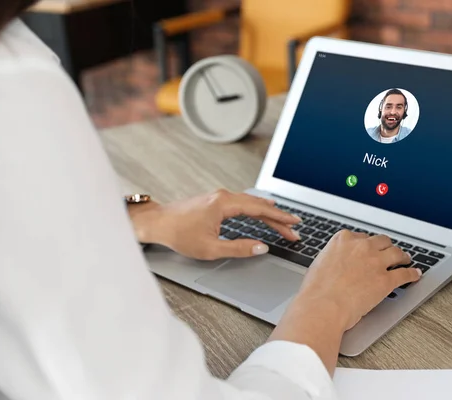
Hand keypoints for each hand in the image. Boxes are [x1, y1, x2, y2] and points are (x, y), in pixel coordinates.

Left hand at [128, 189, 300, 259]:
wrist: (157, 223)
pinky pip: (242, 202)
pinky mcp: (215, 200)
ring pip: (251, 203)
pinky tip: (261, 210)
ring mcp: (219, 196)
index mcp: (224, 204)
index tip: (294, 224)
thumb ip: (239, 248)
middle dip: (278, 218)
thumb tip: (261, 247)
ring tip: (283, 221)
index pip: (260, 210)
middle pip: (259, 205)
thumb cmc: (178, 234)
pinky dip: (256, 209)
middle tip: (294, 229)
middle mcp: (223, 196)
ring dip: (268, 213)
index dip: (279, 218)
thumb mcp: (210, 248)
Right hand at [268, 230, 421, 374]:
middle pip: (382, 241)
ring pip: (396, 253)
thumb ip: (333, 259)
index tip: (370, 248)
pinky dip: (412, 274)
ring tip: (406, 260)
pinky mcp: (386, 279)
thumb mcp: (320, 265)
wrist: (323, 306)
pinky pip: (405, 274)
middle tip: (390, 252)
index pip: (362, 237)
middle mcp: (362, 247)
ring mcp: (376, 262)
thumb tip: (337, 264)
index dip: (368, 244)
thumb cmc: (316, 290)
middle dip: (387, 247)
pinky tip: (415, 275)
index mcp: (343, 240)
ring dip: (403, 256)